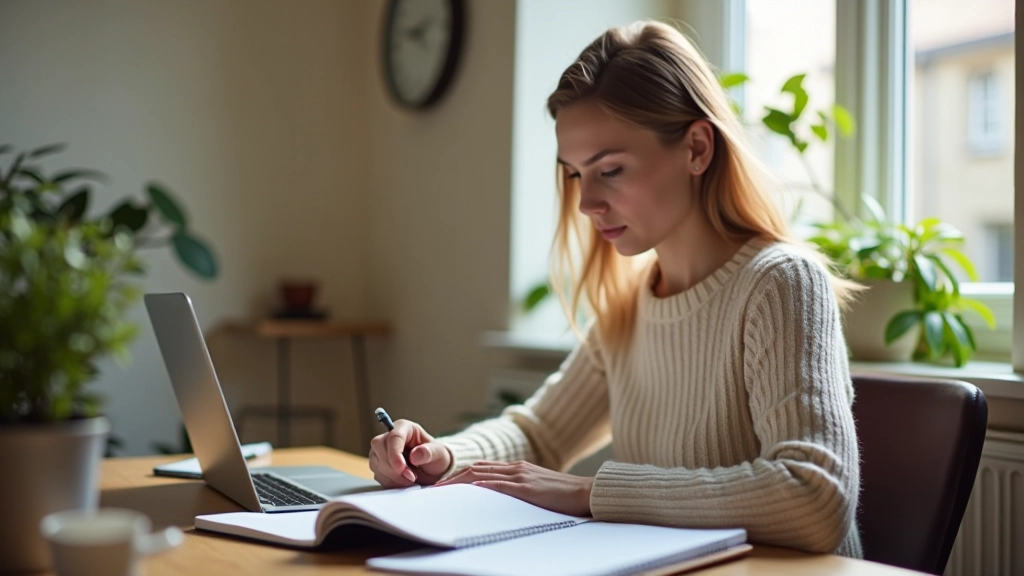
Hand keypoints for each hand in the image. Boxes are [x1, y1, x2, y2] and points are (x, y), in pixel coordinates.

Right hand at [369, 419, 451, 487]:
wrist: (431, 469)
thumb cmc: (434, 456)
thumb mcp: (438, 453)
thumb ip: (429, 452)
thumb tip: (415, 455)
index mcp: (404, 427)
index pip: (393, 437)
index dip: (395, 454)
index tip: (402, 469)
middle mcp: (389, 436)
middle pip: (379, 447)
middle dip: (394, 467)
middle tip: (411, 477)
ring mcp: (381, 450)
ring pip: (376, 462)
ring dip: (392, 476)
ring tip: (410, 479)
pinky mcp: (378, 463)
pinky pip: (378, 474)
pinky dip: (390, 482)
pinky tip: (403, 481)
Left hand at [436, 460, 593, 516]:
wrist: (585, 492)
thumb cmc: (562, 495)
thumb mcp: (535, 489)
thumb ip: (517, 490)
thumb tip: (497, 499)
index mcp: (516, 468)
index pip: (480, 468)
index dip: (459, 476)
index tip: (443, 487)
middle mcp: (515, 468)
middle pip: (475, 469)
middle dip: (452, 479)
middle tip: (434, 491)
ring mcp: (521, 476)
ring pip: (482, 475)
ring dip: (459, 483)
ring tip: (441, 493)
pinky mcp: (528, 488)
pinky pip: (500, 486)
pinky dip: (483, 486)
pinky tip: (470, 490)